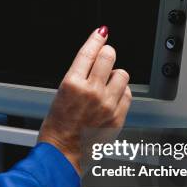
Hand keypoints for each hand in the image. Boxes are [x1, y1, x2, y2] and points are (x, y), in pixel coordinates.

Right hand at [38, 27, 131, 174]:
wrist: (63, 153)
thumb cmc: (57, 127)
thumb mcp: (61, 94)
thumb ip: (79, 76)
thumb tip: (94, 60)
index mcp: (72, 84)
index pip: (89, 52)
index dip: (97, 38)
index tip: (102, 32)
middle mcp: (91, 92)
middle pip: (109, 57)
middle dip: (107, 55)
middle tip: (105, 59)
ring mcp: (107, 104)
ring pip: (122, 74)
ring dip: (115, 76)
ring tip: (107, 85)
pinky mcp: (117, 117)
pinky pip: (128, 94)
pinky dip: (122, 93)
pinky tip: (112, 99)